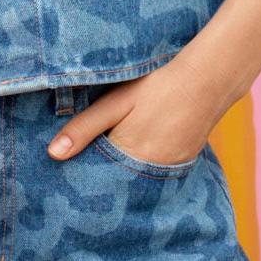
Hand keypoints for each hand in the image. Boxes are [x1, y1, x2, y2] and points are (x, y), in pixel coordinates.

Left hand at [45, 57, 224, 169]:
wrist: (208, 79)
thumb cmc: (157, 86)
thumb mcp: (115, 102)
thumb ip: (84, 129)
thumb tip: (53, 154)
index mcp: (129, 157)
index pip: (97, 177)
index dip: (83, 171)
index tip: (69, 171)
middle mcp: (150, 171)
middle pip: (117, 181)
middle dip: (102, 174)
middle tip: (91, 163)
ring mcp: (169, 170)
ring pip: (136, 177)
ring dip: (124, 169)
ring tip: (116, 152)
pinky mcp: (183, 164)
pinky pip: (155, 172)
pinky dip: (144, 164)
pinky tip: (140, 148)